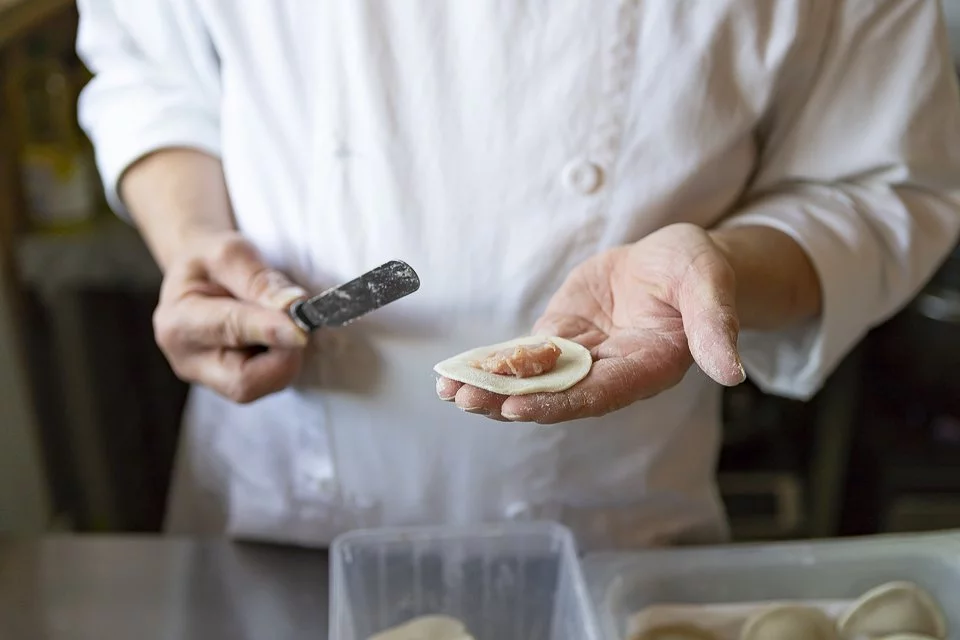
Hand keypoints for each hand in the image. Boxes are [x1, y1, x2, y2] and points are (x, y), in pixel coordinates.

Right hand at [153, 232, 309, 402]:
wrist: (198, 274)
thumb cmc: (211, 261)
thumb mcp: (230, 253)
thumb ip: (259, 280)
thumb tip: (293, 305)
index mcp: (179, 321)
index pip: (230, 330)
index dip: (270, 331)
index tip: (301, 331)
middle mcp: (188, 360)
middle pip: (244, 381)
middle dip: (283, 356)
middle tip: (301, 324)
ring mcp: (208, 378)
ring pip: (262, 385)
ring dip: (286, 356)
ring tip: (280, 321)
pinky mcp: (229, 384)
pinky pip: (267, 382)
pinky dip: (282, 361)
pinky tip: (275, 335)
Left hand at [437, 223, 745, 422]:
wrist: (672, 260)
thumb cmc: (696, 269)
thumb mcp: (710, 282)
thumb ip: (716, 324)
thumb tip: (734, 371)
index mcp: (648, 367)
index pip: (599, 394)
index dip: (558, 402)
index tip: (517, 407)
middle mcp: (611, 372)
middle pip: (557, 394)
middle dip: (509, 399)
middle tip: (466, 400)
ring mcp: (582, 357)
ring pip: (533, 380)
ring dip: (492, 387)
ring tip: (449, 391)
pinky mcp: (561, 338)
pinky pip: (523, 356)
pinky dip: (491, 363)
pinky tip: (456, 371)